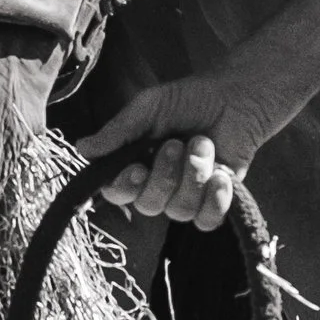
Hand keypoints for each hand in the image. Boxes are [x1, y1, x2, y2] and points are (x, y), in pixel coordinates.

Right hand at [74, 66, 286, 232]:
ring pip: (179, 211)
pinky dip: (215, 200)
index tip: (138, 168)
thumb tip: (82, 149)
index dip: (125, 186)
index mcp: (134, 164)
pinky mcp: (214, 203)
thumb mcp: (148, 107)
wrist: (236, 98)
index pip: (117, 192)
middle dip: (165, 174)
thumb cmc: (189, 99)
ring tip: (204, 144)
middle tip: (177, 143)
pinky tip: (222, 176)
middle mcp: (157, 186)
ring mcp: (186, 197)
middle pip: (149, 205)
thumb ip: (118, 131)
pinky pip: (207, 221)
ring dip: (194, 175)